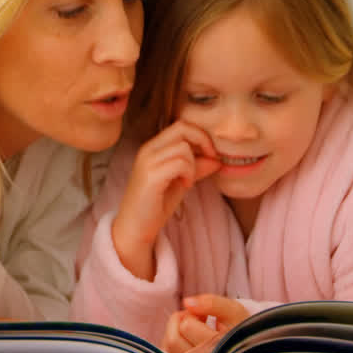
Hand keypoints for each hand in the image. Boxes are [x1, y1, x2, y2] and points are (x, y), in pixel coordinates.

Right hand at [110, 120, 220, 278]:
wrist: (135, 227)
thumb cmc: (155, 205)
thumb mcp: (181, 182)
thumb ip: (197, 168)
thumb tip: (217, 159)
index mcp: (153, 147)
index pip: (181, 125)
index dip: (201, 136)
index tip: (212, 155)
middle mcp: (148, 149)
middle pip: (182, 127)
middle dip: (203, 141)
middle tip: (210, 160)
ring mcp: (147, 161)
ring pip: (183, 147)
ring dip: (193, 164)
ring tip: (188, 180)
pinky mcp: (150, 176)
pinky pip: (180, 163)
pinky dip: (188, 173)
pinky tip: (184, 185)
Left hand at [163, 294, 249, 352]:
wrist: (251, 352)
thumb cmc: (240, 329)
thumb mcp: (234, 311)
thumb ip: (212, 303)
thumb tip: (187, 302)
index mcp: (219, 350)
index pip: (187, 326)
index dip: (194, 314)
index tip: (207, 316)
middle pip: (174, 339)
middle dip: (181, 321)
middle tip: (198, 320)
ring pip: (169, 349)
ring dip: (176, 332)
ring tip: (195, 331)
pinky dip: (173, 345)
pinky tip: (189, 342)